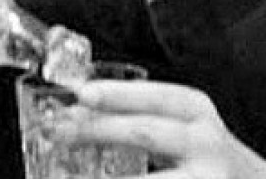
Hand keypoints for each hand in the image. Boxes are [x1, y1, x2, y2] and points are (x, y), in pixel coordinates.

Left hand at [67, 78, 265, 178]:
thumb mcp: (186, 125)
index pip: (155, 98)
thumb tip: (76, 116)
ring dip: (106, 175)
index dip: (117, 95)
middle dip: (97, 130)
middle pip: (145, 134)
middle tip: (57, 132)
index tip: (80, 94)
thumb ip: (142, 116)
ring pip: (151, 178)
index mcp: (197, 113)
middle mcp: (206, 145)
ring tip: (66, 174)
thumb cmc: (208, 156)